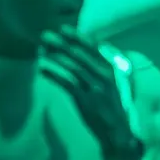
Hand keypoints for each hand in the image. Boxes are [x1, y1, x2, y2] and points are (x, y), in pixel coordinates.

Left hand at [40, 29, 141, 159]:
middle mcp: (105, 74)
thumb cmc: (115, 106)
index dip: (78, 37)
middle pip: (81, 54)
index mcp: (113, 68)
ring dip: (56, 56)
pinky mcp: (86, 100)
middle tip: (46, 34)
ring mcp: (95, 87)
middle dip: (63, 43)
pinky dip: (54, 75)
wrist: (118, 130)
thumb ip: (108, 65)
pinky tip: (42, 70)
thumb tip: (101, 45)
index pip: (94, 47)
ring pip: (73, 67)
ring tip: (41, 49)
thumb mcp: (116, 81)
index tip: (64, 28)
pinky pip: (67, 84)